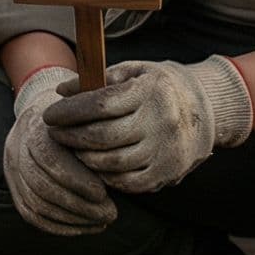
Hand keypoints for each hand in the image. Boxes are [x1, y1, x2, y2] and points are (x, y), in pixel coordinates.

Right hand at [5, 66, 117, 232]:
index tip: (102, 193)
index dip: (75, 179)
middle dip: (78, 205)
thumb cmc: (78, 119)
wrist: (49, 116)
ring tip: (102, 222)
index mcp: (35, 124)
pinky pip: (31, 214)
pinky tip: (85, 227)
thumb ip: (96, 143)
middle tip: (110, 214)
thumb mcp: (88, 120)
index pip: (48, 158)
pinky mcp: (14, 187)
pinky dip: (58, 226)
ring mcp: (11, 168)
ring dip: (72, 219)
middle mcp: (17, 146)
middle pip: (41, 185)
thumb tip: (115, 174)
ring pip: (35, 203)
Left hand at [45, 55, 253, 193]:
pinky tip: (94, 165)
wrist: (205, 109)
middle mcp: (161, 122)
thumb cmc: (156, 87)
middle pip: (103, 137)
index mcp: (150, 92)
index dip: (69, 111)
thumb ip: (97, 79)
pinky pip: (128, 182)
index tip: (49, 114)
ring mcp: (166, 151)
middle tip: (54, 133)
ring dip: (85, 157)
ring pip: (113, 163)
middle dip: (71, 136)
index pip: (100, 104)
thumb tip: (62, 91)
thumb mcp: (132, 72)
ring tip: (72, 147)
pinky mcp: (167, 173)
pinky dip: (105, 176)